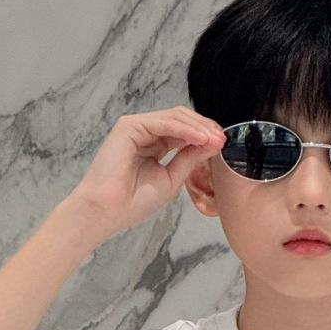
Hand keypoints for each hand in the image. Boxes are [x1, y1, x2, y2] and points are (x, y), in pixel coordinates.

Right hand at [67, 107, 226, 243]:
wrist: (107, 211)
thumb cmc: (133, 202)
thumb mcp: (171, 179)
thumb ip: (189, 159)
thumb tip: (212, 143)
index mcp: (156, 146)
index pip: (185, 132)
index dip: (205, 135)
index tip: (223, 144)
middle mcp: (146, 133)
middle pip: (182, 120)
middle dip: (205, 128)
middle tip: (223, 138)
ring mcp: (137, 128)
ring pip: (175, 118)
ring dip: (198, 127)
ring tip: (214, 139)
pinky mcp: (129, 126)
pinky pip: (163, 123)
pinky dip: (184, 129)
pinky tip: (200, 138)